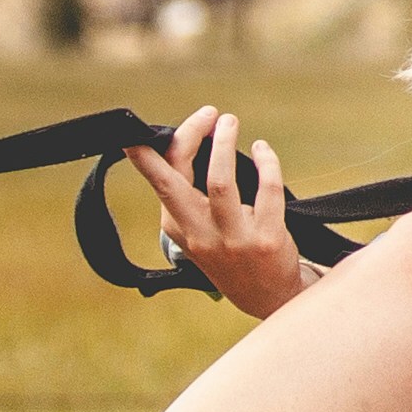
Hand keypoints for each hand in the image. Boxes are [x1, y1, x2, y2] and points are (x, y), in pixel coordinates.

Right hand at [122, 105, 306, 315]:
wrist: (270, 298)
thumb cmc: (232, 253)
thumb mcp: (200, 232)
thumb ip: (190, 197)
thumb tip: (191, 140)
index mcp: (179, 229)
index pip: (158, 183)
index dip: (146, 155)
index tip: (141, 131)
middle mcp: (201, 236)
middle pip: (178, 180)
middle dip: (189, 137)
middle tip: (208, 113)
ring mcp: (233, 240)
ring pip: (220, 181)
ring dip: (225, 143)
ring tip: (229, 122)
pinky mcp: (266, 240)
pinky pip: (266, 189)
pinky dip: (266, 162)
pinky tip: (263, 150)